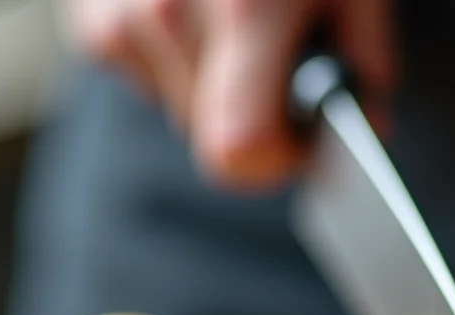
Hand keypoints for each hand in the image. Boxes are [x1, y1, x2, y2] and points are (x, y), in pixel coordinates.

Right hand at [64, 0, 396, 189]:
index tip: (304, 141)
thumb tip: (367, 116)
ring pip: (177, 108)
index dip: (281, 160)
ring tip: (239, 15)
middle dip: (257, 115)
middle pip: (211, 138)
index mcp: (243, 12)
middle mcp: (164, 15)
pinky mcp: (86, 11)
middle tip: (282, 58)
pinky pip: (143, 72)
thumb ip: (364, 52)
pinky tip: (196, 4)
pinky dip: (177, 54)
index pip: (239, 152)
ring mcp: (116, 13)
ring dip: (216, 84)